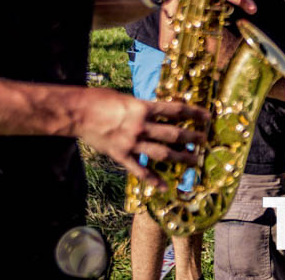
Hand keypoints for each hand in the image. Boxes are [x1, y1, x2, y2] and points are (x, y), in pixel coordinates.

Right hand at [76, 88, 209, 188]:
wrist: (76, 113)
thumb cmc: (100, 99)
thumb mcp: (127, 97)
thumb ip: (143, 106)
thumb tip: (158, 110)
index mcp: (143, 108)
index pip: (175, 110)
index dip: (193, 113)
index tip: (207, 116)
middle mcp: (141, 127)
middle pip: (173, 133)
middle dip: (191, 137)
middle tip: (204, 141)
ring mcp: (131, 143)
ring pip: (162, 153)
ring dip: (180, 158)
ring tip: (194, 161)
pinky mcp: (121, 155)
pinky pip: (140, 170)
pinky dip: (153, 179)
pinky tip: (164, 186)